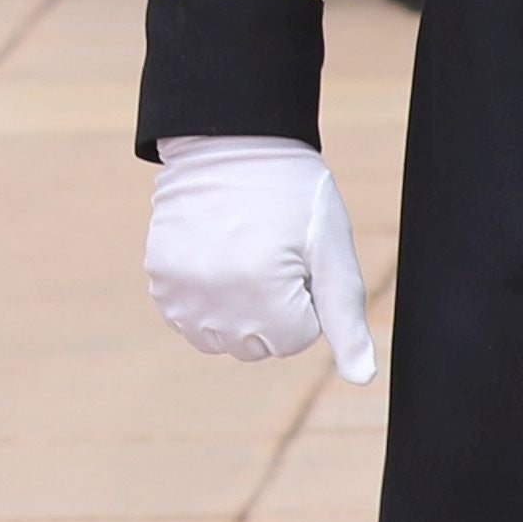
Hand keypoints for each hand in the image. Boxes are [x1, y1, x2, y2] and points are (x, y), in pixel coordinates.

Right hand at [147, 134, 376, 383]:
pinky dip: (201, 300)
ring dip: (234, 312)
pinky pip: (185, 319)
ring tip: (240, 258)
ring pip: (218, 339)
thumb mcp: (333, 252)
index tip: (298, 257)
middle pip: (257, 345)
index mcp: (266, 292)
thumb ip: (346, 321)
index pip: (296, 338)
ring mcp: (182, 290)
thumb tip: (363, 378)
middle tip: (270, 254)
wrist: (232, 143)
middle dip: (271, 309)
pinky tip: (213, 260)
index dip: (306, 298)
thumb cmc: (294, 196)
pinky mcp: (160, 277)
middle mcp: (217, 298)